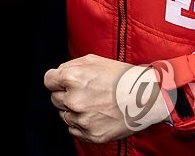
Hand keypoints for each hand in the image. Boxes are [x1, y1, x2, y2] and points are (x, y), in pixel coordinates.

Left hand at [46, 55, 168, 144]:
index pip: (48, 81)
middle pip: (55, 99)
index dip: (57, 80)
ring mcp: (83, 120)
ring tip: (95, 103)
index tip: (65, 82)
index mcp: (72, 78)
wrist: (146, 98)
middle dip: (66, 95)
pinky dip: (82, 124)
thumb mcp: (93, 60)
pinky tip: (97, 115)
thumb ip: (70, 66)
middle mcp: (74, 100)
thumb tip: (57, 75)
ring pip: (65, 115)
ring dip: (74, 110)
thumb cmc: (121, 76)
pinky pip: (74, 130)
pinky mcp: (91, 135)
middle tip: (86, 92)